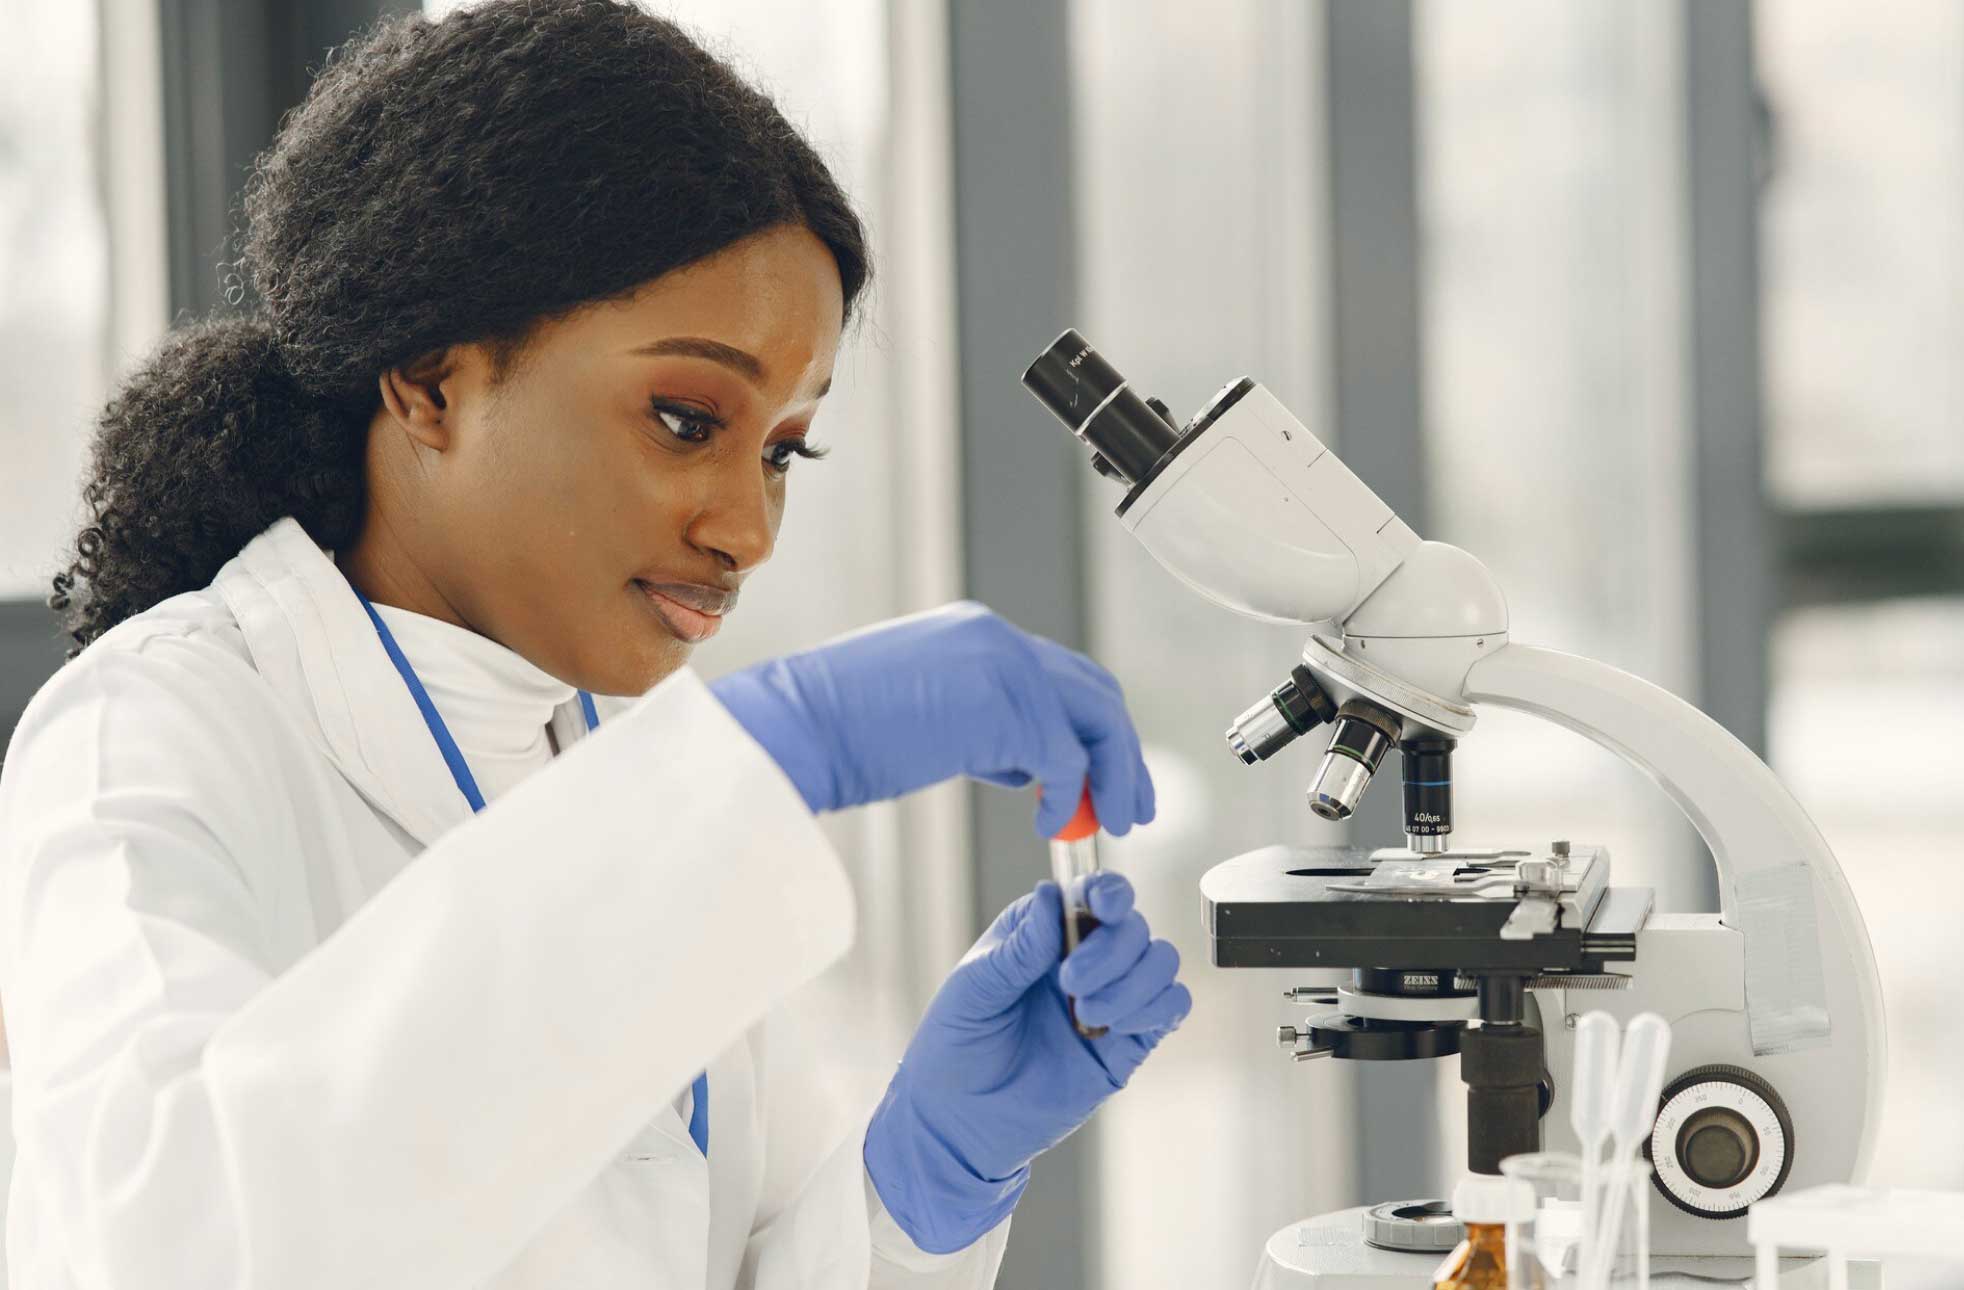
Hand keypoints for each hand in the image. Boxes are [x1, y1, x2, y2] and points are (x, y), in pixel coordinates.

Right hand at [709, 601, 1153, 836]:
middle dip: (1121, 751)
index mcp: (976, 635)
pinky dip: (1072, 797)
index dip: (1090, 729)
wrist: (794, 728)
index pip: (1061, 676)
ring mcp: (1004, 667)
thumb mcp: (923, 717)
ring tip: (1114, 823)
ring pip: (1097, 719)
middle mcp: (997, 638)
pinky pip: (1066, 758)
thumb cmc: (837, 734)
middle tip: (1132, 805)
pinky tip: (1053, 824)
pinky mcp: (1003, 708)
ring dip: (1114, 775)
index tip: (1102, 778)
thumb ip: (979, 725)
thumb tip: (1023, 764)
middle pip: (1094, 691)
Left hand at [862, 874, 1189, 1253]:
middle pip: (1133, 926)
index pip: (1091, 893)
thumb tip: (1051, 895)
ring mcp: (1110, 999)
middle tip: (1070, 985)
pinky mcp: (1128, 1044)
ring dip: (1134, 982)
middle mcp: (1083, 958)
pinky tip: (1117, 1028)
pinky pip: (1171, 1007)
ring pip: (1160, 961)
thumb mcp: (974, 990)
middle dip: (1111, 951)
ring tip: (1088, 1015)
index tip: (1104, 906)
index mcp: (1043, 933)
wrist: (961, 1121)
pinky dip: (1158, 1008)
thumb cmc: (955, 1046)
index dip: (1109, 891)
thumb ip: (1019, 948)